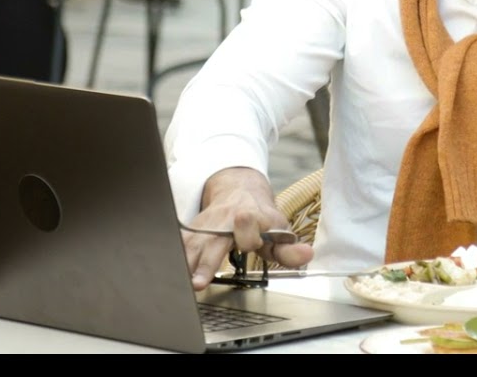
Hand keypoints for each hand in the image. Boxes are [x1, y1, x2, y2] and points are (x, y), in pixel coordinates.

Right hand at [183, 167, 313, 289]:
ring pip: (193, 244)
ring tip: (183, 286)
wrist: (239, 191)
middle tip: (200, 283)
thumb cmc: (261, 218)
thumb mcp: (279, 231)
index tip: (249, 244)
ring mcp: (207, 225)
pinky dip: (173, 257)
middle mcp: (225, 219)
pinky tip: (170, 274)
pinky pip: (180, 242)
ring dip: (186, 265)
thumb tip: (307, 255)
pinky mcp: (192, 229)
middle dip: (207, 261)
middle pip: (213, 239)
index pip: (247, 224)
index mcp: (251, 216)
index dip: (248, 235)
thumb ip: (289, 249)